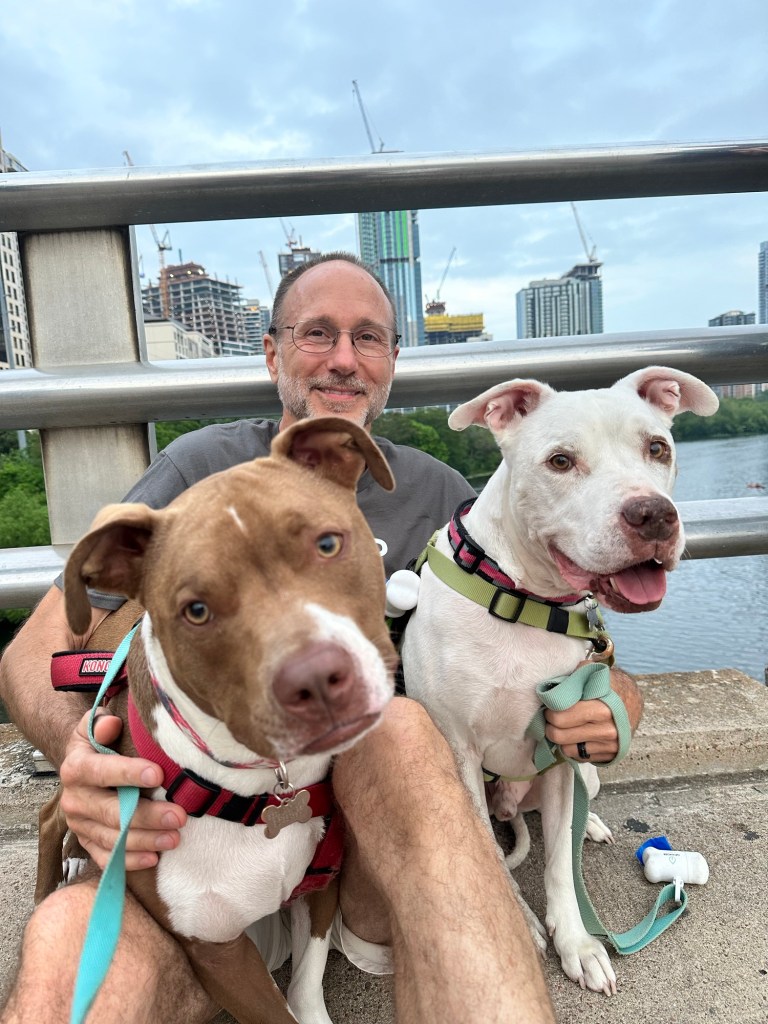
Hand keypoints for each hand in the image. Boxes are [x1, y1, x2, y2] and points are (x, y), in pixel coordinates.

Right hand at [58, 709, 186, 870]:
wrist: (80, 767)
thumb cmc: (98, 744)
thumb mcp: (93, 727)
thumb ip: (101, 723)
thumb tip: (111, 723)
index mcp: (76, 768)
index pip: (101, 771)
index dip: (129, 773)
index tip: (158, 775)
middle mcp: (74, 799)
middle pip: (111, 812)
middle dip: (147, 815)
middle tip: (179, 816)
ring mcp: (80, 825)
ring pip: (112, 838)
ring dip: (146, 840)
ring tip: (175, 838)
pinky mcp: (87, 842)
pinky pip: (107, 858)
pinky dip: (129, 861)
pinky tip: (153, 859)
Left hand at [543, 665, 643, 763]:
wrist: (633, 701)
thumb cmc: (609, 685)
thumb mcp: (593, 672)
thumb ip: (573, 677)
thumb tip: (552, 689)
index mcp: (601, 709)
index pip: (560, 716)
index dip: (550, 710)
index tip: (551, 705)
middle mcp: (607, 731)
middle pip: (559, 735)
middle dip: (551, 725)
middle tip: (553, 716)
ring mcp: (609, 746)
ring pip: (566, 749)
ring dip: (561, 738)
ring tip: (565, 725)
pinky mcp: (609, 756)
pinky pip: (578, 757)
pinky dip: (573, 746)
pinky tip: (578, 734)